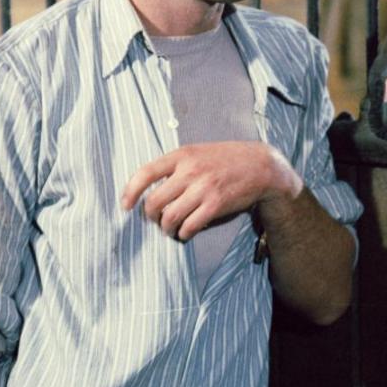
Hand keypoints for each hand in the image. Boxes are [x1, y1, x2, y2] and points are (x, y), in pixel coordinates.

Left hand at [120, 142, 300, 242]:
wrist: (260, 166)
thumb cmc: (226, 160)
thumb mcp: (198, 152)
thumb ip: (175, 166)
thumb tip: (150, 188)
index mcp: (182, 155)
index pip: (145, 173)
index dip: (131, 192)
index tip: (125, 205)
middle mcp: (190, 171)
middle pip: (154, 201)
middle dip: (150, 216)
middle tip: (155, 219)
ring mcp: (203, 188)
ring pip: (170, 216)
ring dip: (166, 227)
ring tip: (170, 228)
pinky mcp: (216, 204)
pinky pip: (190, 225)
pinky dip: (184, 233)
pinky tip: (186, 232)